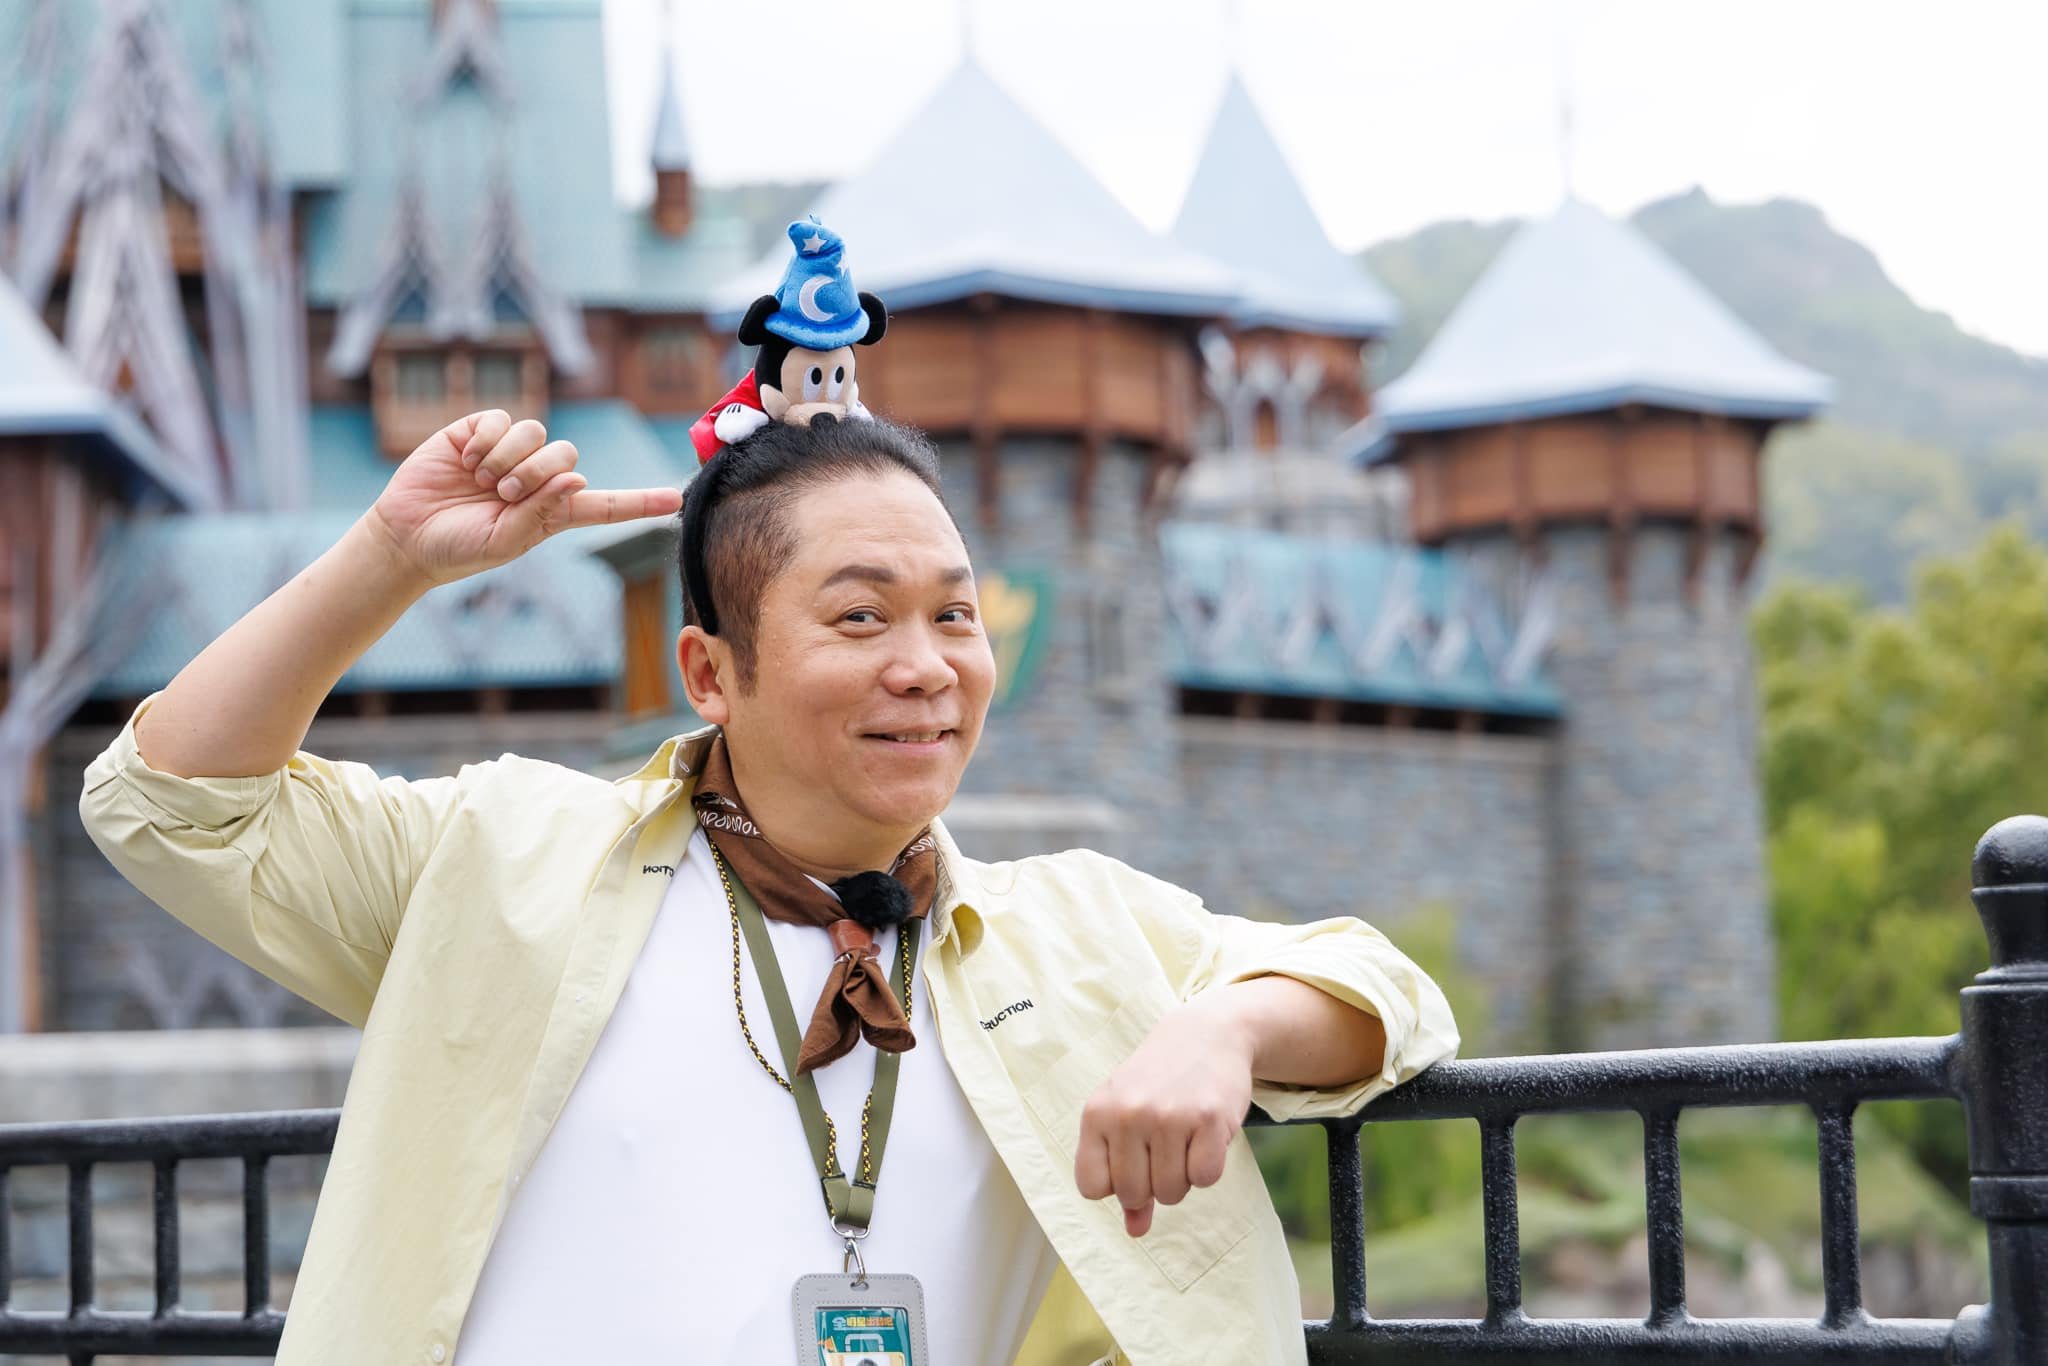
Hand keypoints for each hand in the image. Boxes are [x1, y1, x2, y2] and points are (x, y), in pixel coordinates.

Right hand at [365, 409, 682, 586]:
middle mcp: (537, 479)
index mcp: (552, 512)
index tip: (675, 501)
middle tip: (503, 493)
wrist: (406, 536)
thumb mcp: (504, 543)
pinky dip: (488, 440)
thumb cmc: (458, 548)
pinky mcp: (479, 432)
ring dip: (512, 457)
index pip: (604, 505)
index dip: (639, 502)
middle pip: (567, 455)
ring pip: (537, 432)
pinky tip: (467, 460)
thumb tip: (577, 478)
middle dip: (538, 472)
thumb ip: (542, 514)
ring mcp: (509, 453)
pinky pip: (503, 419)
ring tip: (483, 480)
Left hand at [1073, 996, 1254, 1237]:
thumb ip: (1123, 1174)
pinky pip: (1206, 1179)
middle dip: (1152, 1185)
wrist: (1207, 1035)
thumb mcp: (1125, 1119)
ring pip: (1171, 1191)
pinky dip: (1208, 1167)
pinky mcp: (1209, 1119)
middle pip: (1134, 1194)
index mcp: (1097, 1113)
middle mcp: (1128, 1114)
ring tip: (1184, 1139)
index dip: (1115, 1186)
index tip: (1130, 1162)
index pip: (1091, 1188)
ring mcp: (1169, 1116)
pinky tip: (1206, 1136)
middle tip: (1163, 1149)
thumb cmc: (1158, 1085)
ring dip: (1182, 1177)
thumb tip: (1134, 1232)